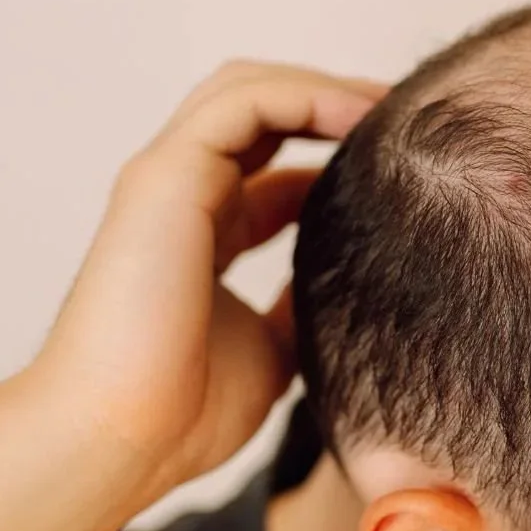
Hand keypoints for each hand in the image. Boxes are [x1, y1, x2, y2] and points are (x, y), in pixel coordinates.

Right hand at [24, 61, 384, 502]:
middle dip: (336, 104)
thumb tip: (362, 280)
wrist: (118, 442)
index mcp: (205, 233)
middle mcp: (183, 196)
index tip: (413, 169)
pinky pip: (244, 104)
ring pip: (250, 91)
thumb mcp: (276, 348)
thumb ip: (306, 303)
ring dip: (326, 89)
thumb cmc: (183, 415)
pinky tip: (361, 118)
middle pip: (263, 112)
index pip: (276, 166)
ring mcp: (169, 180)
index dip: (342, 157)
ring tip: (394, 107)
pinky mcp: (163, 177)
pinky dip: (307, 97)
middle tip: (411, 120)